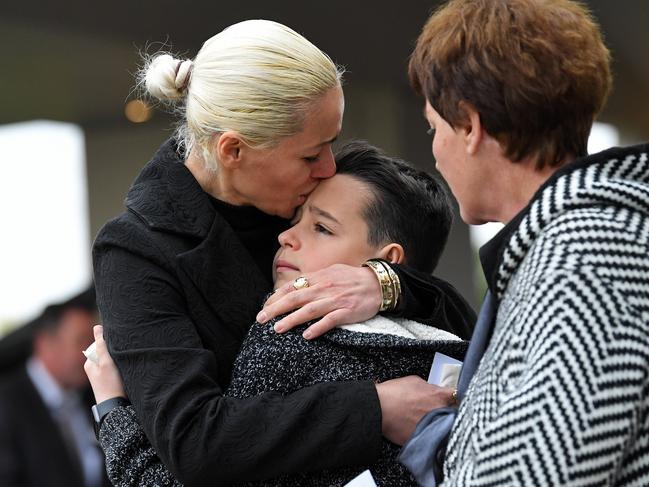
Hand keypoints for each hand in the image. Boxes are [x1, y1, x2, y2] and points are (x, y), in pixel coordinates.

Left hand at [83, 325, 126, 402]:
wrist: (115, 406)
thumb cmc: (110, 385)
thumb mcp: (106, 362)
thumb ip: (102, 345)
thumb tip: (97, 327)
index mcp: (89, 363)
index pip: (99, 344)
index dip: (109, 343)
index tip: (118, 346)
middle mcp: (93, 367)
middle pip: (105, 351)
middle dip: (114, 351)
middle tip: (122, 355)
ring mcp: (101, 374)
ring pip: (110, 359)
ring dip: (118, 359)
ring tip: (123, 364)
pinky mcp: (109, 379)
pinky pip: (114, 366)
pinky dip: (120, 366)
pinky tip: (125, 369)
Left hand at [256, 263, 381, 339]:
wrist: (379, 283)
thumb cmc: (353, 278)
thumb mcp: (331, 272)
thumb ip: (314, 279)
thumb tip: (296, 285)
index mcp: (319, 277)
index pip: (292, 286)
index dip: (276, 296)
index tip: (265, 306)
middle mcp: (324, 288)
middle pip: (295, 298)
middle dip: (276, 308)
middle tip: (261, 319)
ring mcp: (336, 300)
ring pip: (309, 310)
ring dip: (292, 319)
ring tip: (277, 329)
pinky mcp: (347, 311)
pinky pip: (330, 321)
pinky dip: (318, 328)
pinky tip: (306, 335)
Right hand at [376, 376, 454, 444]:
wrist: (378, 409)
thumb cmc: (393, 394)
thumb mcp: (414, 381)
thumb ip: (430, 387)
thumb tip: (434, 391)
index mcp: (439, 396)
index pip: (458, 397)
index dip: (456, 399)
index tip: (454, 400)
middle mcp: (440, 412)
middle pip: (454, 414)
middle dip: (449, 413)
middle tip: (440, 412)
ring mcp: (434, 427)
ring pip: (445, 428)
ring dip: (440, 425)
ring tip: (429, 422)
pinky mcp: (425, 440)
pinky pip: (433, 438)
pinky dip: (429, 435)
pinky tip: (421, 430)